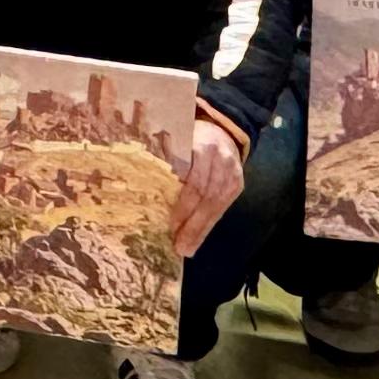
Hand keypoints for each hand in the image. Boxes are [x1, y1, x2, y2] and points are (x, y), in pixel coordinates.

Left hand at [170, 120, 247, 249]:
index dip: (183, 206)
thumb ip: (164, 158)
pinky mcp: (238, 183)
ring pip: (216, 206)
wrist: (221, 130)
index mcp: (201, 145)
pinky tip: (198, 238)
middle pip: (206, 197)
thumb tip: (139, 187)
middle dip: (192, 225)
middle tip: (178, 246)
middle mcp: (220, 159)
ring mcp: (232, 172)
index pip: (194, 182)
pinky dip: (209, 224)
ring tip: (187, 248)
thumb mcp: (175, 140)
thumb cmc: (187, 138)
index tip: (169, 225)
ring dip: (200, 230)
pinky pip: (223, 208)